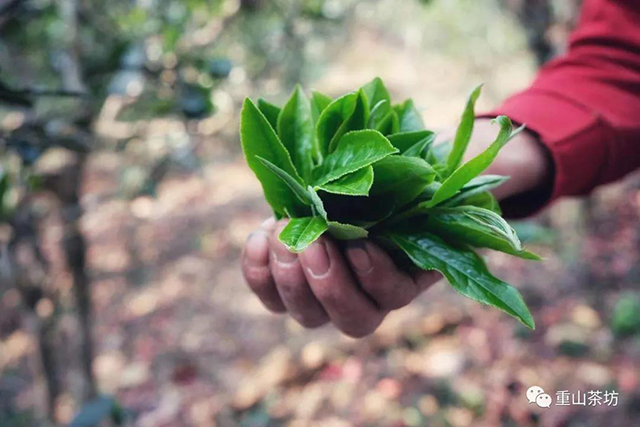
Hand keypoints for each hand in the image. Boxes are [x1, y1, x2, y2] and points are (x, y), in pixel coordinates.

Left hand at [241, 119, 551, 337]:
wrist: (365, 160)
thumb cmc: (401, 161)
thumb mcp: (421, 161)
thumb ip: (430, 174)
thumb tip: (446, 173)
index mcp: (404, 269)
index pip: (390, 295)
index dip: (375, 277)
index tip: (364, 244)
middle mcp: (367, 289)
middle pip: (351, 320)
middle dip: (328, 285)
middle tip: (312, 243)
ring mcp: (325, 285)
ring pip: (306, 314)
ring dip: (289, 279)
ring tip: (279, 235)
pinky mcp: (291, 271)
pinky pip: (268, 292)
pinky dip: (257, 271)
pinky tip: (259, 236)